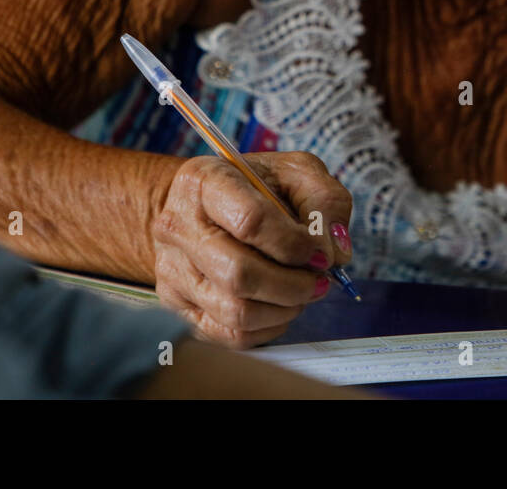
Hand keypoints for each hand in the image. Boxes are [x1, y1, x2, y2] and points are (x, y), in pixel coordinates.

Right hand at [152, 150, 352, 347]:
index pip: (250, 221)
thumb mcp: (296, 172)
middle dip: (293, 285)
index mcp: (204, 181)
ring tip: (302, 292)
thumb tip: (334, 252)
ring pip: (234, 312)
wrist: (206, 204)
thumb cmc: (256, 187)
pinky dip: (267, 328)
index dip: (295, 244)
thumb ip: (325, 201)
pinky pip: (227, 335)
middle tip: (319, 280)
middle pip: (239, 274)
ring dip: (283, 309)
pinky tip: (281, 307)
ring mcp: (172, 267)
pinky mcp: (177, 302)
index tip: (321, 253)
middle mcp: (178, 225)